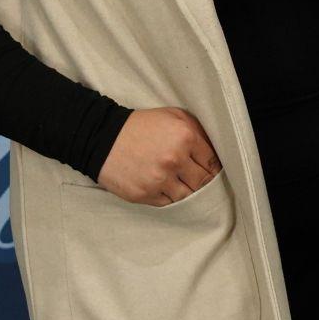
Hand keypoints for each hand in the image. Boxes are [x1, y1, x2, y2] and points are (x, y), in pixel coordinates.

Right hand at [97, 107, 220, 205]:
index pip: (212, 162)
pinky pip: (169, 203)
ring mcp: (159, 180)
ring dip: (188, 191)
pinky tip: (168, 188)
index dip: (214, 167)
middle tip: (199, 179)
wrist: (102, 138)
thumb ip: (198, 131)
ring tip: (184, 185)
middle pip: (203, 181)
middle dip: (203, 181)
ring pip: (187, 196)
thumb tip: (216, 151)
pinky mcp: (145, 194)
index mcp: (185, 138)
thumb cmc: (142, 125)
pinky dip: (171, 197)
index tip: (212, 170)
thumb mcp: (174, 116)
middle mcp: (174, 160)